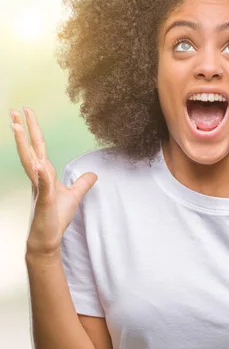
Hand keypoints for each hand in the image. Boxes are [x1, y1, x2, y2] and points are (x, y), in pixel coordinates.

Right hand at [10, 108, 97, 255]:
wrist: (48, 238)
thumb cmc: (56, 218)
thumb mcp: (74, 196)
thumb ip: (82, 183)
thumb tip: (93, 174)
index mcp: (44, 174)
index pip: (38, 148)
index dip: (33, 130)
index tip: (26, 113)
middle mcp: (38, 178)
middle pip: (30, 149)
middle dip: (23, 130)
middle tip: (14, 110)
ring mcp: (40, 189)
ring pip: (30, 163)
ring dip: (23, 145)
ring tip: (17, 126)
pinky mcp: (45, 202)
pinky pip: (44, 186)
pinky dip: (42, 175)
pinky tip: (40, 164)